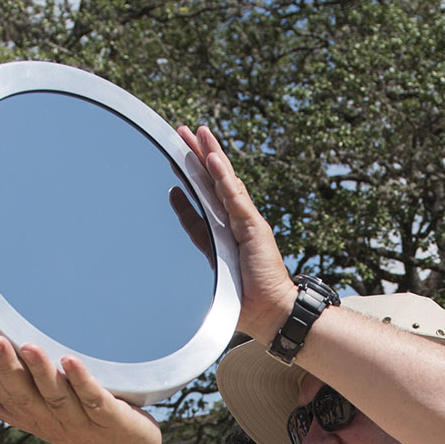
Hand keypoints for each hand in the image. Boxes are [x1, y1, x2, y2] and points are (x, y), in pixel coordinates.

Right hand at [0, 337, 164, 443]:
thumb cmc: (87, 432)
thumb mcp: (48, 421)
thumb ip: (17, 409)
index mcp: (38, 420)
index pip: (10, 397)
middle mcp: (56, 422)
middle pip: (28, 396)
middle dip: (9, 368)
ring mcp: (83, 422)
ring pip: (58, 397)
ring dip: (41, 372)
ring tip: (28, 347)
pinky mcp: (111, 419)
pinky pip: (94, 399)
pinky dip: (82, 381)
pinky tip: (70, 361)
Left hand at [175, 125, 295, 342]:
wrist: (270, 311)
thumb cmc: (245, 297)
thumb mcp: (213, 265)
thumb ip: (199, 241)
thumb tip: (177, 227)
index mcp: (225, 232)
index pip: (203, 199)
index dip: (188, 181)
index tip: (174, 165)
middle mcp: (236, 222)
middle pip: (212, 181)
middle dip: (197, 156)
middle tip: (182, 132)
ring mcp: (246, 222)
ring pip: (224, 181)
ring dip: (210, 155)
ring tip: (196, 132)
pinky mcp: (253, 227)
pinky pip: (234, 197)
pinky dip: (223, 177)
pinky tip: (213, 158)